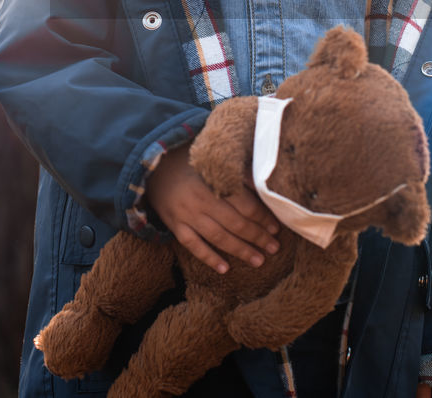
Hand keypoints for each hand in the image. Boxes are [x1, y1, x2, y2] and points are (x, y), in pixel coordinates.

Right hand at [145, 144, 280, 272]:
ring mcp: (187, 214)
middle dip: (257, 237)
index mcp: (214, 181)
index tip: (276, 228)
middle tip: (274, 248)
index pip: (245, 204)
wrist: (154, 167)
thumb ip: (238, 173)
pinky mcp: (174, 225)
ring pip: (217, 237)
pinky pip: (193, 245)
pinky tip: (225, 269)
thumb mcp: (215, 162)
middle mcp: (201, 200)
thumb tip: (263, 186)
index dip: (263, 218)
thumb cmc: (191, 163)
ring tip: (258, 261)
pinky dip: (209, 257)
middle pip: (235, 223)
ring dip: (240, 250)